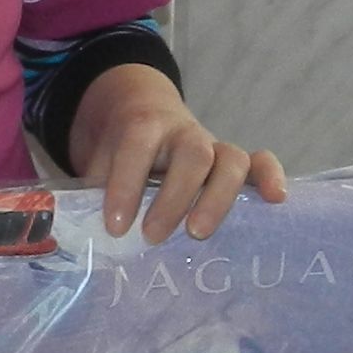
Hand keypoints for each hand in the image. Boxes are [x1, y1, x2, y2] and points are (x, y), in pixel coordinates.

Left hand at [69, 67, 287, 243]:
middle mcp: (184, 132)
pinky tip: (275, 200)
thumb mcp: (98, 164)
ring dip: (217, 197)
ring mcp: (213, 145)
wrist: (142, 117)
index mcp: (143, 124)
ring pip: (230, 159)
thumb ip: (91, 192)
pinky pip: (261, 161)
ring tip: (197, 233)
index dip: (127, 184)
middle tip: (152, 236)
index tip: (115, 226)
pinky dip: (271, 176)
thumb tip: (76, 233)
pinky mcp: (236, 162)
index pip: (137, 145)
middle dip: (173, 197)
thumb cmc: (119, 155)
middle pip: (192, 154)